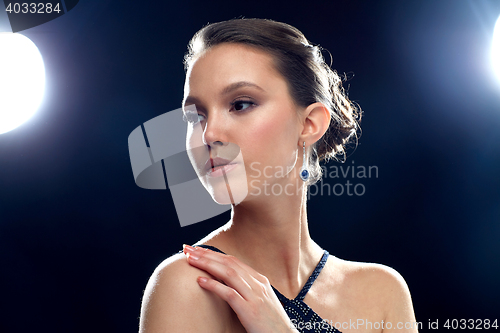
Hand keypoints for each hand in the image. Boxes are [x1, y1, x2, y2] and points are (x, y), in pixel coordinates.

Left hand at [183, 245, 298, 332]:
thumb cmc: (270, 324)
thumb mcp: (260, 301)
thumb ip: (247, 290)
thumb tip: (225, 282)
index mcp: (260, 280)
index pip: (233, 261)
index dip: (214, 253)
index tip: (197, 250)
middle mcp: (258, 284)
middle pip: (229, 263)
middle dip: (206, 254)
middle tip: (187, 249)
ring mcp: (255, 296)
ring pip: (228, 273)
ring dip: (207, 264)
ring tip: (190, 260)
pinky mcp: (250, 311)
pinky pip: (229, 294)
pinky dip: (214, 285)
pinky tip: (200, 281)